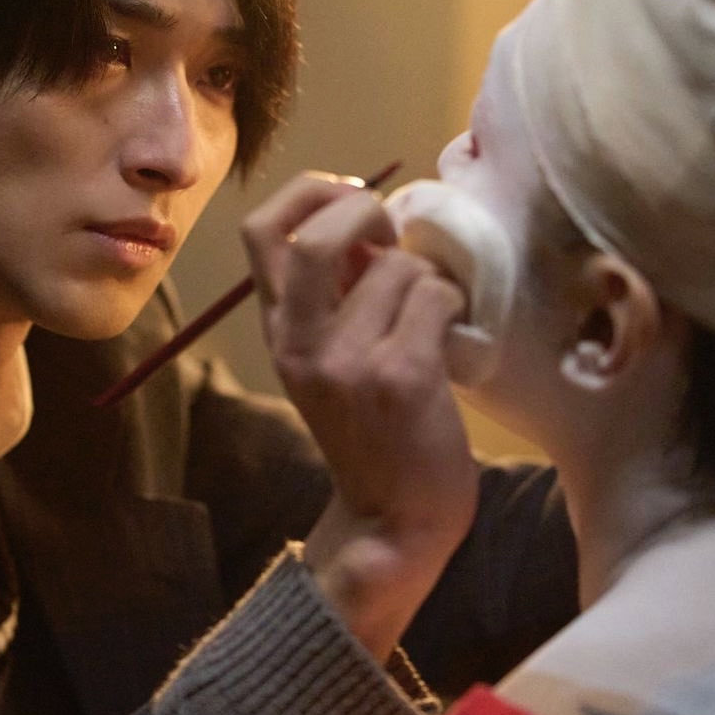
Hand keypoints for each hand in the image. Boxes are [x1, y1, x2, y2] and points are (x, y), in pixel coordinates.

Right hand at [242, 171, 477, 655]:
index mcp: (279, 332)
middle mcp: (301, 343)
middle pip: (315, 234)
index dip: (308, 192)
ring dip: (429, 278)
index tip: (350, 200)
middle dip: (365, 212)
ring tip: (434, 316)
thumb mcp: (331, 362)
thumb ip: (337, 296)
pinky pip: (435, 297)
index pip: (260, 230)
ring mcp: (347, 361)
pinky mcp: (399, 377)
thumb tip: (371, 224)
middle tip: (395, 236)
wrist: (393, 522)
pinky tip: (453, 341)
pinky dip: (454, 306)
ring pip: (396, 266)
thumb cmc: (375, 436)